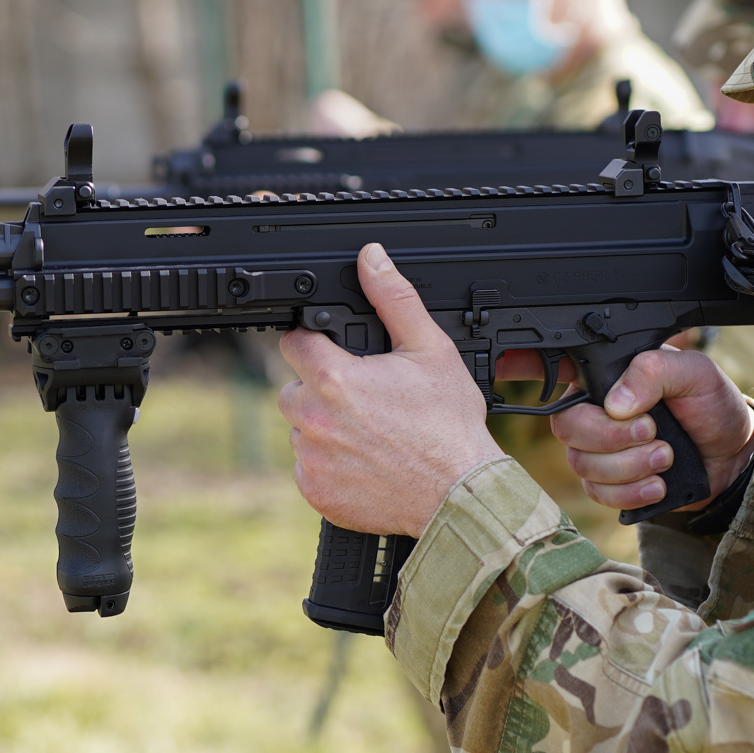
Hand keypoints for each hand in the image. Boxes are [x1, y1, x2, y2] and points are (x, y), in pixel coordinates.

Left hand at [278, 244, 501, 538]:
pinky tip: (365, 461)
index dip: (315, 342)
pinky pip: (309, 470)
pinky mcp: (316, 493)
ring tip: (370, 432)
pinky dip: (330, 466)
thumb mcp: (430, 349)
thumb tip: (372, 258)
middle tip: (364, 398)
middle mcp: (313, 420)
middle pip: (294, 389)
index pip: (295, 342)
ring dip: (325, 428)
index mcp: (333, 378)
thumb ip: (393, 299)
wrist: (459, 494)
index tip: (335, 353)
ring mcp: (312, 460)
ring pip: (302, 431)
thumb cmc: (448, 425)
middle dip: (320, 389)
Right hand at [550, 347, 753, 512]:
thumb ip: (653, 372)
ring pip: (583, 465)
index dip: (564, 393)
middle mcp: (593, 413)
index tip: (617, 408)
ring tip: (667, 456)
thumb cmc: (709, 404)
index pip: (562, 377)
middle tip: (654, 433)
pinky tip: (659, 484)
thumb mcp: (694, 372)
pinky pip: (599, 494)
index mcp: (605, 377)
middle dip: (613, 438)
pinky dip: (631, 493)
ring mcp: (597, 451)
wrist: (731, 452)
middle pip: (568, 428)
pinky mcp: (609, 484)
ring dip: (629, 467)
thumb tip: (615, 404)